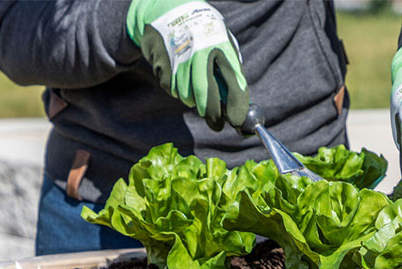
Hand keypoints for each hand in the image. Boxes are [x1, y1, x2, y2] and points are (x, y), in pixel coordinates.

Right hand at [127, 0, 248, 130]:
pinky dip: (177, 90)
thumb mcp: (222, 43)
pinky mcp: (162, 61)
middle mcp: (200, 51)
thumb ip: (231, 70)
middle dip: (212, 114)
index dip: (237, 107)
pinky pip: (171, 89)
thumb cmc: (203, 32)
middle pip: (206, 95)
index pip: (234, 83)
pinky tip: (179, 76)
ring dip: (193, 100)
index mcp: (221, 46)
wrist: (170, 8)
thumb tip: (239, 104)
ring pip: (187, 96)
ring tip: (195, 89)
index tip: (237, 122)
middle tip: (216, 124)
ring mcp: (179, 57)